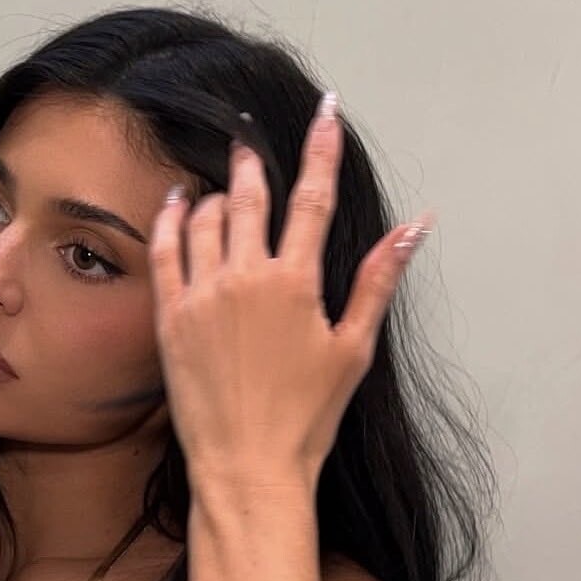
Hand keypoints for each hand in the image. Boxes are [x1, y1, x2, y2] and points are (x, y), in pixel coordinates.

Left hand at [148, 94, 434, 492]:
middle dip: (252, 164)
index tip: (326, 113)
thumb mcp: (353, 349)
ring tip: (219, 184)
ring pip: (204, 219)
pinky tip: (176, 205)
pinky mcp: (170, 318)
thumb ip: (379, 280)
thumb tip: (415, 227)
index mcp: (295, 282)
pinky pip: (165, 251)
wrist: (247, 467)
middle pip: (249, 198)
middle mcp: (245, 277)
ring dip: (214, 194)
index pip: (312, 198)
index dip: (320, 151)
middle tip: (249, 143)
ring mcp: (202, 296)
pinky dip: (170, 220)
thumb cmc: (307, 418)